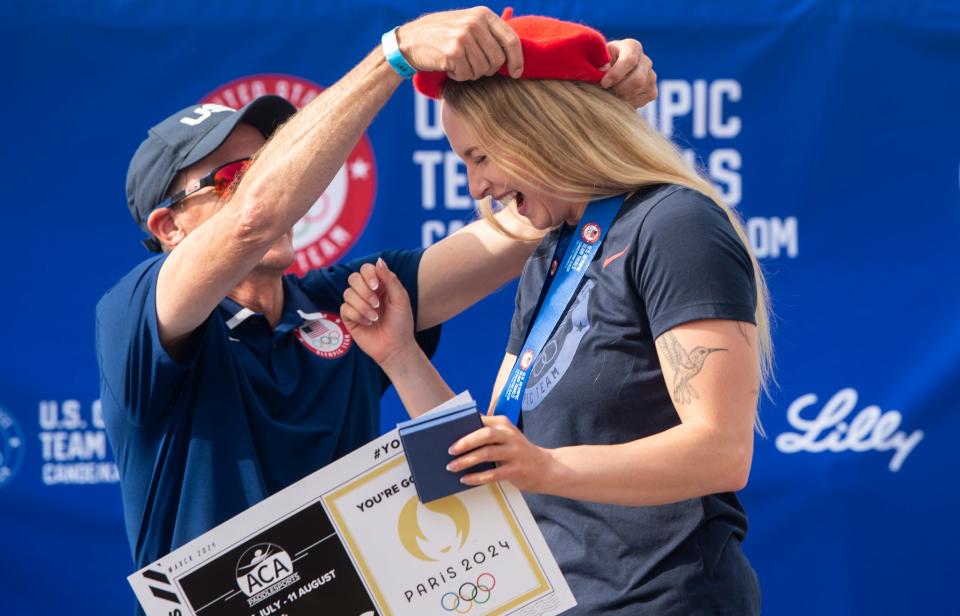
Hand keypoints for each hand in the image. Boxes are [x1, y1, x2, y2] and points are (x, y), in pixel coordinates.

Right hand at [340, 258, 415, 366]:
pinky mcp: (349, 318)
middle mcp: (366, 292)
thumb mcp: (401, 299)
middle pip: (353, 278)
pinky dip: (357, 315)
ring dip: (362, 306)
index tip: (377, 287)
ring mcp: (357, 305)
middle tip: (377, 304)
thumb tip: (379, 260)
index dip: (369, 275)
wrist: (396, 347)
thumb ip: (390, 279)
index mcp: (380, 285)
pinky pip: (344, 308)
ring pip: (347, 293)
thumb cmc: (401, 323)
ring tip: (375, 318)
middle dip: (364, 291)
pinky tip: (368, 323)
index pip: (366, 269)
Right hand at [396, 7, 522, 79]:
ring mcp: (464, 36)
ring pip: (482, 70)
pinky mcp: (453, 52)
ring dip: (470, 73)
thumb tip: (515, 55)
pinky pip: (466, 75)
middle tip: (472, 66)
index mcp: (483, 14)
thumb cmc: (441, 35)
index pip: (511, 40)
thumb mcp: (467, 23)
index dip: (517, 60)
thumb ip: (489, 33)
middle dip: (487, 70)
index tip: (516, 73)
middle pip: (498, 60)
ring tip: (457, 63)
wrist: (408, 41)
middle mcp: (475, 23)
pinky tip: (448, 66)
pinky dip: (458, 76)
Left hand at [446, 414, 552, 491]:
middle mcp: (510, 435)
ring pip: (487, 454)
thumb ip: (486, 434)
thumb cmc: (517, 452)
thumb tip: (456, 439)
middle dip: (464, 443)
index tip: (446, 433)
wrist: (546, 468)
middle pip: (484, 435)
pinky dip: (477, 477)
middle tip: (450, 451)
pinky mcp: (517, 469)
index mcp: (503, 424)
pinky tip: (465, 479)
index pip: (480, 420)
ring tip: (452, 467)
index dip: (462, 426)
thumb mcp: (505, 437)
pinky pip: (493, 474)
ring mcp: (515, 452)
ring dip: (467, 461)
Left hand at [602, 39, 657, 107]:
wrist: (607, 75)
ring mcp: (651, 77)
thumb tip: (604, 70)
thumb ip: (599, 63)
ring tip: (609, 94)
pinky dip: (626, 104)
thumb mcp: (597, 60)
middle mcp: (645, 60)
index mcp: (632, 47)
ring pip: (638, 92)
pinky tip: (618, 98)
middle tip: (605, 92)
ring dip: (620, 97)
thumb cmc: (600, 65)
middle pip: (637, 79)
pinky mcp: (652, 92)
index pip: (629, 60)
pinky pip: (640, 101)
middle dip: (618, 90)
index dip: (616, 74)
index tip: (604, 83)